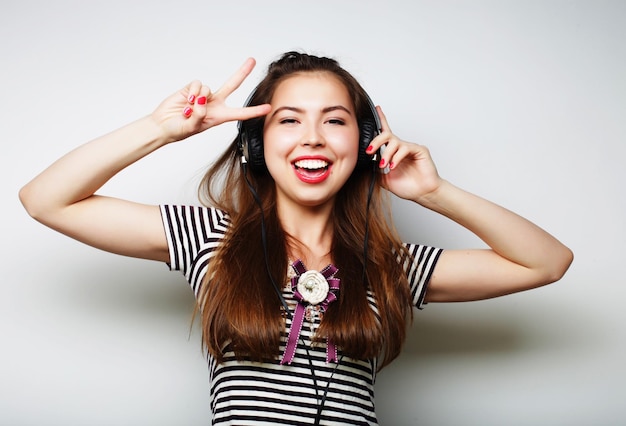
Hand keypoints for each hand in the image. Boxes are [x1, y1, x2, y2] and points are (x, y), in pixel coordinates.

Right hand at [150, 58, 270, 143]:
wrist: (162, 125)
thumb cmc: (178, 130)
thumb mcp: (191, 128)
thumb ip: (199, 116)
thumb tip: (202, 101)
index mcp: (220, 116)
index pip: (240, 113)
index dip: (254, 111)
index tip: (268, 108)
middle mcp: (214, 103)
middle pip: (232, 85)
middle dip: (242, 72)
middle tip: (252, 60)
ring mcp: (203, 95)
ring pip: (209, 88)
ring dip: (199, 99)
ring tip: (189, 110)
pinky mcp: (192, 88)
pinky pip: (198, 84)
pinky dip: (193, 93)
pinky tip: (186, 101)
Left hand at [368, 106, 442, 202]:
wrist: (422, 194)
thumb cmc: (407, 187)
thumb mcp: (383, 179)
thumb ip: (374, 171)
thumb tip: (361, 165)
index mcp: (393, 152)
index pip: (385, 133)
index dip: (381, 119)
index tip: (376, 109)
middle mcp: (401, 147)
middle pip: (386, 135)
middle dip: (376, 141)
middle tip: (369, 151)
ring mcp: (410, 148)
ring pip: (394, 142)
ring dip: (387, 154)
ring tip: (385, 166)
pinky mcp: (419, 150)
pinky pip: (405, 148)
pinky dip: (396, 157)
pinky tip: (393, 166)